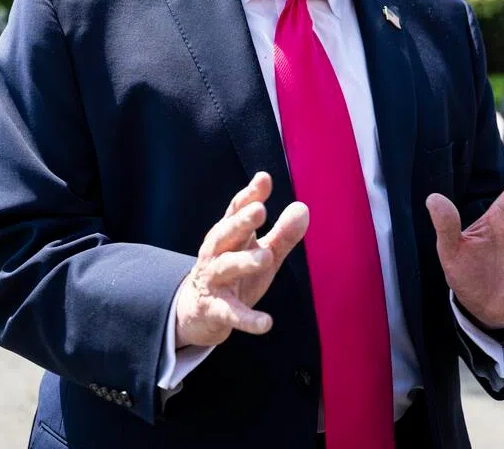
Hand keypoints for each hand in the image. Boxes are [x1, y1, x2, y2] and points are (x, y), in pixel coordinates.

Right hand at [175, 172, 309, 348]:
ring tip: (266, 256)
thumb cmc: (236, 274)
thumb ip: (282, 234)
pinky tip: (266, 323)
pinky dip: (247, 319)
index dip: (249, 195)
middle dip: (242, 222)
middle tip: (260, 210)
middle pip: (226, 233)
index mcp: (229, 235)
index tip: (264, 179)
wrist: (200, 312)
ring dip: (245, 261)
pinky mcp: (217, 309)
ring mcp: (214, 280)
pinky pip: (232, 313)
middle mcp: (216, 253)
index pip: (236, 211)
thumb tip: (303, 207)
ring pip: (226, 267)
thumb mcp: (262, 252)